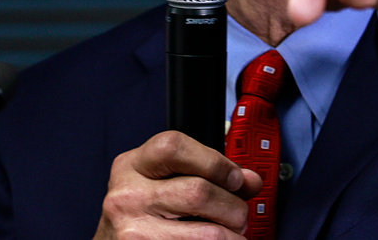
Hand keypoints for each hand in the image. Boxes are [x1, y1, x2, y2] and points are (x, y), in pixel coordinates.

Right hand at [93, 131, 261, 238]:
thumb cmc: (142, 212)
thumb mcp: (163, 182)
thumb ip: (206, 174)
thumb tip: (250, 181)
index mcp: (133, 166)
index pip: (174, 147)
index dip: (214, 161)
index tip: (236, 178)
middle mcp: (128, 196)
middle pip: (198, 191)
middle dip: (233, 206)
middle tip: (239, 214)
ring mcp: (134, 231)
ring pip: (207, 233)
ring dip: (232, 235)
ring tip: (233, 234)